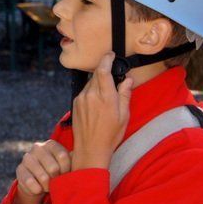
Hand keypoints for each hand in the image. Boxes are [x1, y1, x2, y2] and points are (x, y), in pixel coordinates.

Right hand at [16, 139, 71, 195]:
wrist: (37, 182)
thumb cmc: (57, 172)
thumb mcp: (66, 165)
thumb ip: (75, 160)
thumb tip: (88, 159)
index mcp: (51, 144)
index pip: (63, 156)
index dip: (66, 170)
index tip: (67, 175)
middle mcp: (37, 147)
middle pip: (53, 167)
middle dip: (57, 179)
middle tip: (57, 182)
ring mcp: (27, 158)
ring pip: (43, 177)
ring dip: (48, 186)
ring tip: (49, 186)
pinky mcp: (19, 169)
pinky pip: (30, 182)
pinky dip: (37, 189)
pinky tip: (39, 189)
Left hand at [71, 52, 133, 170]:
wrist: (90, 148)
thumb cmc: (110, 135)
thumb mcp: (124, 116)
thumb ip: (125, 95)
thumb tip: (128, 80)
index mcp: (105, 97)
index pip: (103, 70)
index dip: (106, 59)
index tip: (110, 54)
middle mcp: (91, 95)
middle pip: (96, 75)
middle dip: (104, 72)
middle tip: (113, 77)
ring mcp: (81, 99)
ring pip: (90, 83)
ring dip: (98, 84)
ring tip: (106, 98)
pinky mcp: (75, 103)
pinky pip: (84, 92)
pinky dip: (91, 92)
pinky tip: (97, 104)